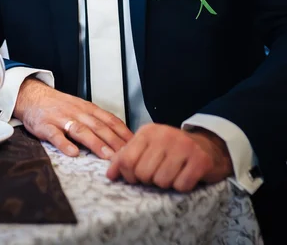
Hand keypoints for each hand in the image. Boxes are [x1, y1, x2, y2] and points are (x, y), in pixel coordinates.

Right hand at [14, 77, 132, 159]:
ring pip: (81, 130)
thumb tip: (119, 136)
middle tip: (126, 154)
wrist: (33, 96)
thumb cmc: (59, 106)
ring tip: (106, 156)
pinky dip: (64, 144)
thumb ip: (96, 120)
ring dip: (95, 143)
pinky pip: (55, 135)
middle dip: (114, 141)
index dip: (123, 132)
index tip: (135, 144)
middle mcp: (77, 112)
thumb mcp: (80, 108)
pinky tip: (72, 153)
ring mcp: (61, 119)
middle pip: (99, 126)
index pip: (109, 120)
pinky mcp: (45, 126)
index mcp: (87, 108)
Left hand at [106, 123, 232, 191]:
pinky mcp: (200, 160)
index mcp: (148, 131)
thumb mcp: (148, 147)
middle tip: (158, 173)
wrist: (208, 146)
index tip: (136, 177)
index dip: (128, 175)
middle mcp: (165, 135)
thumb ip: (126, 157)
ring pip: (161, 181)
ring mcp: (183, 146)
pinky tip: (185, 175)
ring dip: (167, 183)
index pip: (126, 160)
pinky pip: (181, 185)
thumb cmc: (172, 150)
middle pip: (143, 174)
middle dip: (149, 180)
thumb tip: (110, 174)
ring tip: (173, 173)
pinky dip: (182, 186)